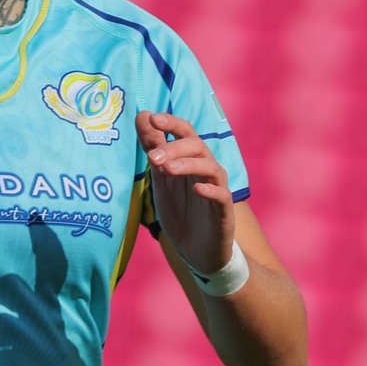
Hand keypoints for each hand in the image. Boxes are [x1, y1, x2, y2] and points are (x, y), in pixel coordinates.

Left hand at [136, 109, 233, 275]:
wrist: (197, 251)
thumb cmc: (181, 210)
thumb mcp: (161, 178)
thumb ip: (154, 147)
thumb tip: (142, 114)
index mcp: (190, 160)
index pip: (185, 132)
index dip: (171, 123)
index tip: (152, 118)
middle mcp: (206, 170)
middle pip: (197, 146)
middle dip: (174, 147)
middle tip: (152, 157)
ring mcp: (218, 189)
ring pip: (210, 167)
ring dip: (188, 164)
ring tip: (167, 169)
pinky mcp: (224, 212)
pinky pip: (222, 196)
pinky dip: (211, 190)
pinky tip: (198, 189)